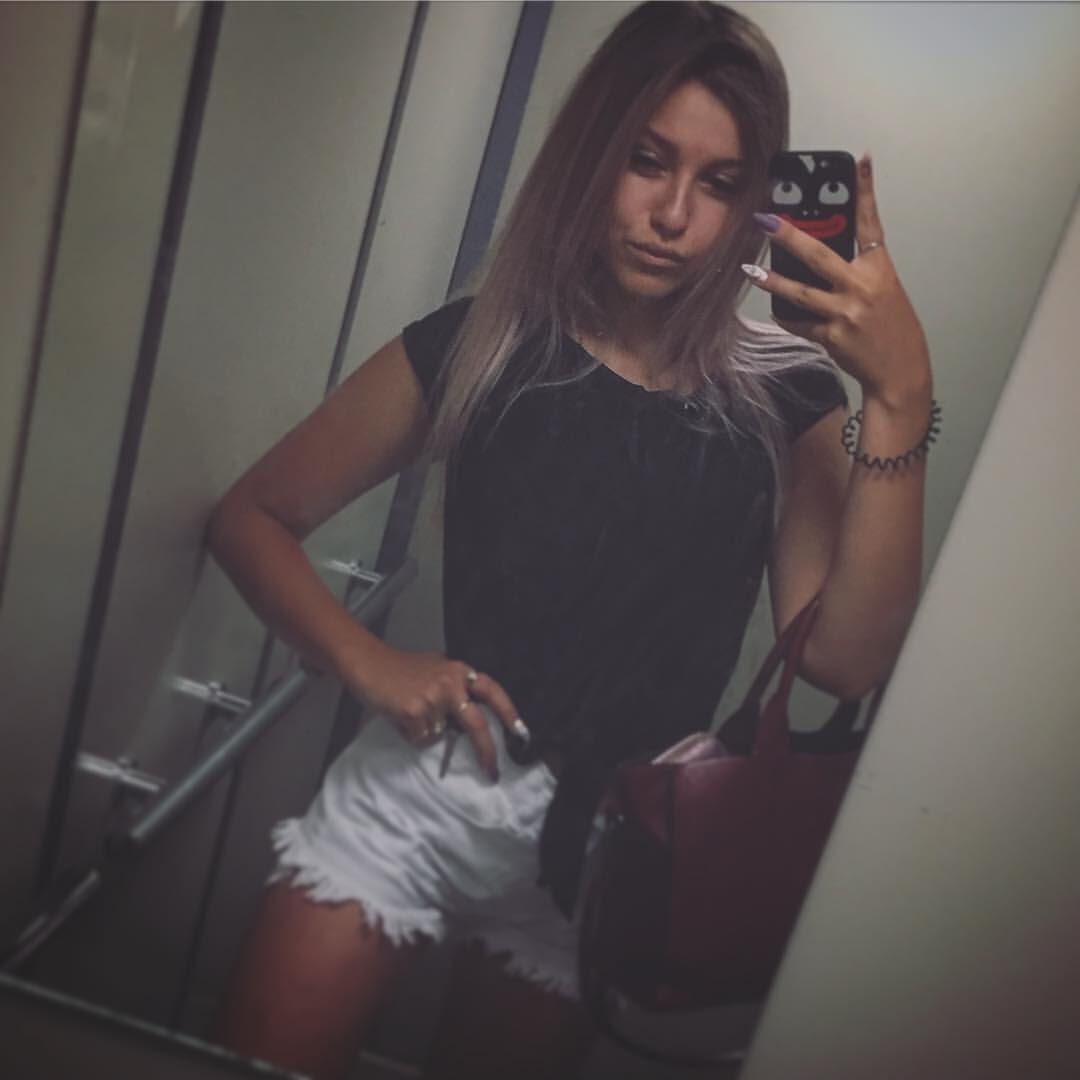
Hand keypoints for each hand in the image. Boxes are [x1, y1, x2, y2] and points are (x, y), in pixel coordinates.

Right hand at [345, 643, 526, 780]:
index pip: (492, 691)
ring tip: (408, 710)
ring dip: (425, 731)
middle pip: (476, 724)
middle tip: (492, 770)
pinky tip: (399, 715)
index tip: (521, 732)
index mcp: (459, 671)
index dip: (509, 712)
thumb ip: (453, 691)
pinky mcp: (414, 712)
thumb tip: (464, 724)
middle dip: (486, 750)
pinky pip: (420, 738)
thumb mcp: (435, 671)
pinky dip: (410, 733)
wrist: (368, 663)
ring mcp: (433, 698)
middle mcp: (450, 683)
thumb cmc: (399, 669)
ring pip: (439, 735)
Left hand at [743, 153, 931, 407]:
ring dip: (771, 281)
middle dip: (789, 236)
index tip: (861, 161)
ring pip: (800, 292)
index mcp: (879, 270)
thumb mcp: (884, 291)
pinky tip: (775, 309)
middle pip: (819, 255)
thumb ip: (857, 273)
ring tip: (748, 269)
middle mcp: (861, 287)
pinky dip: (787, 316)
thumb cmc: (892, 328)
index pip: (871, 223)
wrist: (900, 370)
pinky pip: (800, 323)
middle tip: (765, 220)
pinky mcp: (831, 337)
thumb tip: (819, 260)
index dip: (866, 191)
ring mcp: (845, 313)